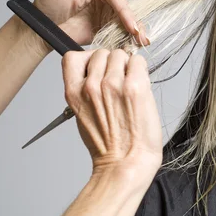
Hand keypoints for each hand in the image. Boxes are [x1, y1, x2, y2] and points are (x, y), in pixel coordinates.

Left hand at [28, 0, 149, 54]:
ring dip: (136, 32)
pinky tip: (134, 47)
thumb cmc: (49, 3)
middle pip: (126, 9)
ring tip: (141, 43)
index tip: (130, 23)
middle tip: (140, 37)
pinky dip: (128, 40)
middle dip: (134, 23)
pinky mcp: (106, 28)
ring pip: (127, 22)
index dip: (124, 10)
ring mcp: (108, 14)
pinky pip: (121, 33)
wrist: (41, 29)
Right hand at [62, 49, 162, 177]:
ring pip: (121, 54)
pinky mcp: (135, 87)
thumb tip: (100, 71)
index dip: (88, 59)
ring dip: (128, 65)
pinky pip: (139, 61)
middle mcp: (91, 85)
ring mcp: (113, 84)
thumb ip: (86, 90)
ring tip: (131, 85)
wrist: (126, 163)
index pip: (73, 57)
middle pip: (102, 53)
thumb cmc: (108, 144)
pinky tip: (141, 86)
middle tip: (119, 80)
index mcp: (74, 92)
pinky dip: (141, 70)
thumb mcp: (83, 114)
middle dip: (112, 63)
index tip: (98, 67)